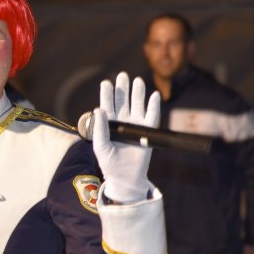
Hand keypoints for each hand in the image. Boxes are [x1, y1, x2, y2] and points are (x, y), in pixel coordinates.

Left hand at [92, 72, 160, 202]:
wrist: (124, 177)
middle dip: (123, 89)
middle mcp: (123, 122)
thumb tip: (99, 110)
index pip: (107, 105)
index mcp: (109, 124)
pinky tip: (154, 95)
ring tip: (137, 80)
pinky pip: (152, 117)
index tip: (106, 82)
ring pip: (137, 105)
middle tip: (123, 76)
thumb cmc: (109, 163)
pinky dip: (153, 106)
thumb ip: (99, 129)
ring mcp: (135, 126)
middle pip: (123, 101)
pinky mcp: (147, 132)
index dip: (107, 94)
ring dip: (138, 93)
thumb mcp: (100, 146)